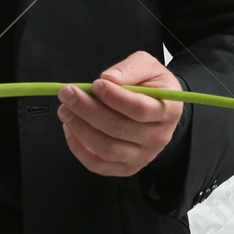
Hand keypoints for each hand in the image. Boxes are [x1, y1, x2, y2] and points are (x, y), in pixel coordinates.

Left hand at [57, 50, 183, 176]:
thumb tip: (108, 78)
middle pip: (119, 129)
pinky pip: (98, 165)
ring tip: (65, 110)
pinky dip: (79, 149)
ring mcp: (142, 156)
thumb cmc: (151, 85)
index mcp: (168, 110)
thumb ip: (130, 68)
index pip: (140, 109)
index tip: (95, 84)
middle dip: (89, 110)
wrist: (158, 109)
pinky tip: (70, 129)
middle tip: (68, 94)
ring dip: (80, 129)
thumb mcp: (148, 66)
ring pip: (107, 149)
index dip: (115, 98)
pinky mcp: (126, 167)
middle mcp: (158, 138)